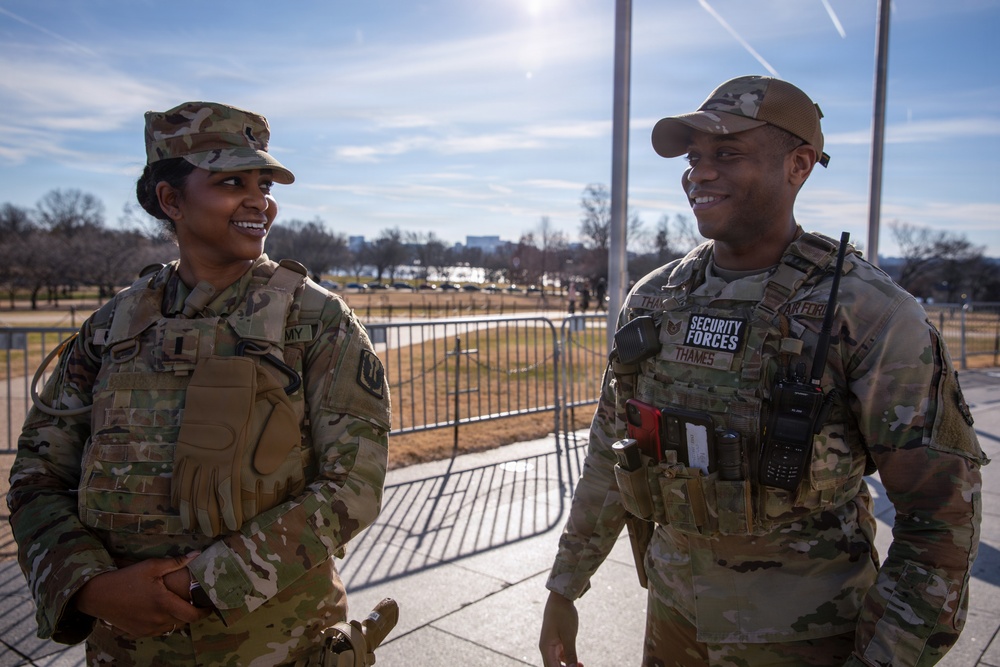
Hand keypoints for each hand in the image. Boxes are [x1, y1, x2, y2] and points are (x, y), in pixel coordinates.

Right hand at [74, 553, 211, 637]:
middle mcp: (158, 620)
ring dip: (177, 618)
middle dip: (190, 612)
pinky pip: (158, 631)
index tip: (209, 607)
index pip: (192, 615)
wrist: (98, 595)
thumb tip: (197, 555)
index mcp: (164, 603)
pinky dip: (163, 623)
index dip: (204, 613)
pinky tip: (159, 611)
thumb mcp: (151, 566)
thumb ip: (175, 563)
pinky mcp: (138, 632)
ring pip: (171, 627)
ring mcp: (148, 628)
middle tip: (192, 601)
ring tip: (176, 605)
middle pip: (183, 621)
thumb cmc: (126, 578)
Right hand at [539, 591, 583, 666]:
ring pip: (558, 663)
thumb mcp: (569, 635)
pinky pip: (561, 656)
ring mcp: (551, 645)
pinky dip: (569, 661)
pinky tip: (579, 661)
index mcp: (546, 648)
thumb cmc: (563, 615)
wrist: (560, 598)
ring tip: (581, 665)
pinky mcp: (556, 642)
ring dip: (569, 666)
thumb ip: (570, 654)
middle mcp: (546, 649)